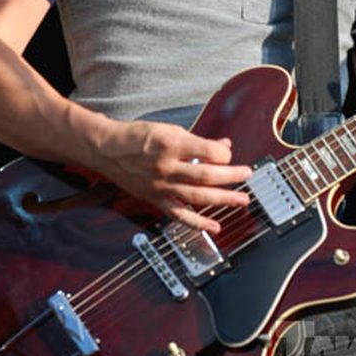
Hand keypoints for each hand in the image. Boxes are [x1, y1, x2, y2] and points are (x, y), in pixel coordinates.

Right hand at [97, 120, 251, 231]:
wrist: (107, 149)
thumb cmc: (138, 136)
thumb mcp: (169, 129)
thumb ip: (198, 140)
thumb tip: (224, 146)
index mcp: (170, 145)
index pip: (208, 152)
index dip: (224, 154)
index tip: (229, 154)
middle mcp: (166, 167)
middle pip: (207, 175)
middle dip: (232, 176)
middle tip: (247, 175)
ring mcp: (161, 186)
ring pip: (198, 196)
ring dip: (224, 199)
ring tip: (242, 200)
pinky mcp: (155, 199)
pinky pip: (179, 215)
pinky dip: (198, 223)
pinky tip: (215, 226)